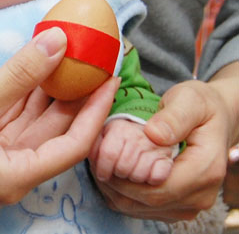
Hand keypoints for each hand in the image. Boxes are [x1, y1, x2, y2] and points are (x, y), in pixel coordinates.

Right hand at [0, 27, 119, 208]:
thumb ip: (20, 75)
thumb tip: (59, 42)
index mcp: (14, 176)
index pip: (72, 144)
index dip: (96, 110)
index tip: (110, 76)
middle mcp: (6, 169)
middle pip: (53, 130)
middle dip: (74, 94)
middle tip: (92, 59)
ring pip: (29, 119)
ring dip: (48, 89)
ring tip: (69, 55)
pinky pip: (7, 113)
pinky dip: (21, 90)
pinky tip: (32, 65)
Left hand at [90, 79, 231, 221]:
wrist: (215, 117)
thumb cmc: (201, 106)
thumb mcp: (189, 100)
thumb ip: (174, 117)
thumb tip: (154, 135)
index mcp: (206, 170)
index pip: (160, 189)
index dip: (126, 178)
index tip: (102, 157)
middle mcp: (200, 195)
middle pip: (147, 201)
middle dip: (116, 183)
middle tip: (93, 159)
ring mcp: (188, 203)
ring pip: (142, 208)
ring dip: (116, 189)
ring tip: (99, 163)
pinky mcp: (177, 204)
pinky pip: (144, 207)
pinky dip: (123, 192)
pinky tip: (111, 170)